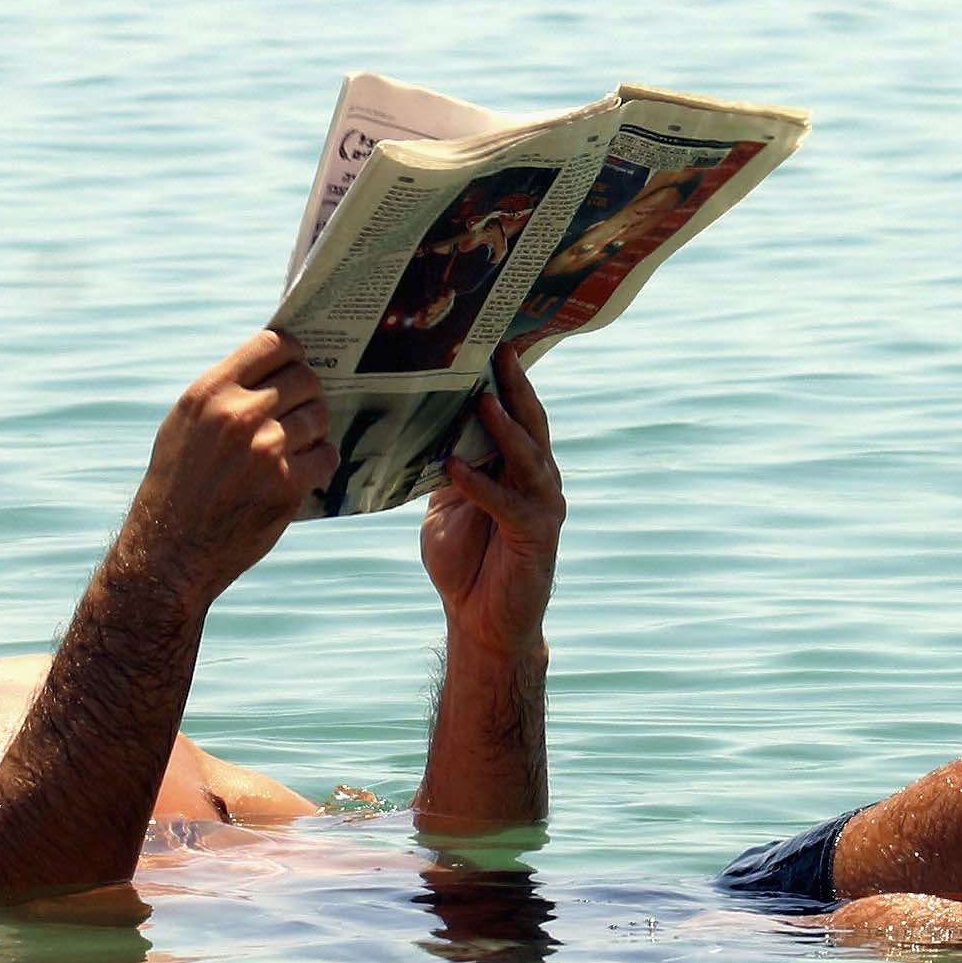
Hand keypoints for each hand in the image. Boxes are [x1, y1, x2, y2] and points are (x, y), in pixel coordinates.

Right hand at [117, 329, 334, 610]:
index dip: (294, 350)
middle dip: (308, 392)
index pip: (273, 344)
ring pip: (319, 416)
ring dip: (314, 428)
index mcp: (211, 392)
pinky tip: (303, 469)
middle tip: (301, 408)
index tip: (297, 360)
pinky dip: (320, 461)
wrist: (170, 547)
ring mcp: (267, 449)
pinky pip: (326, 455)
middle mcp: (239, 414)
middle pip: (305, 379)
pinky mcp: (287, 484)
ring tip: (296, 443)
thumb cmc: (177, 483)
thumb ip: (226, 392)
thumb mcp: (186, 422)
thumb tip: (274, 368)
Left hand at [421, 344, 563, 664]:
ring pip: (529, 457)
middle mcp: (538, 480)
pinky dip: (482, 485)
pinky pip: (509, 504)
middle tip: (498, 349)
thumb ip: (446, 464)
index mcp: (517, 466)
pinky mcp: (537, 538)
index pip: (516, 412)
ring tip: (482, 401)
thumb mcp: (447, 503)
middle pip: (531, 423)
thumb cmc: (464, 561)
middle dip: (515, 386)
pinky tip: (455, 467)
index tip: (491, 338)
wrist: (483, 623)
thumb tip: (418, 422)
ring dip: (505, 429)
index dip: (507, 378)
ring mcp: (543, 507)